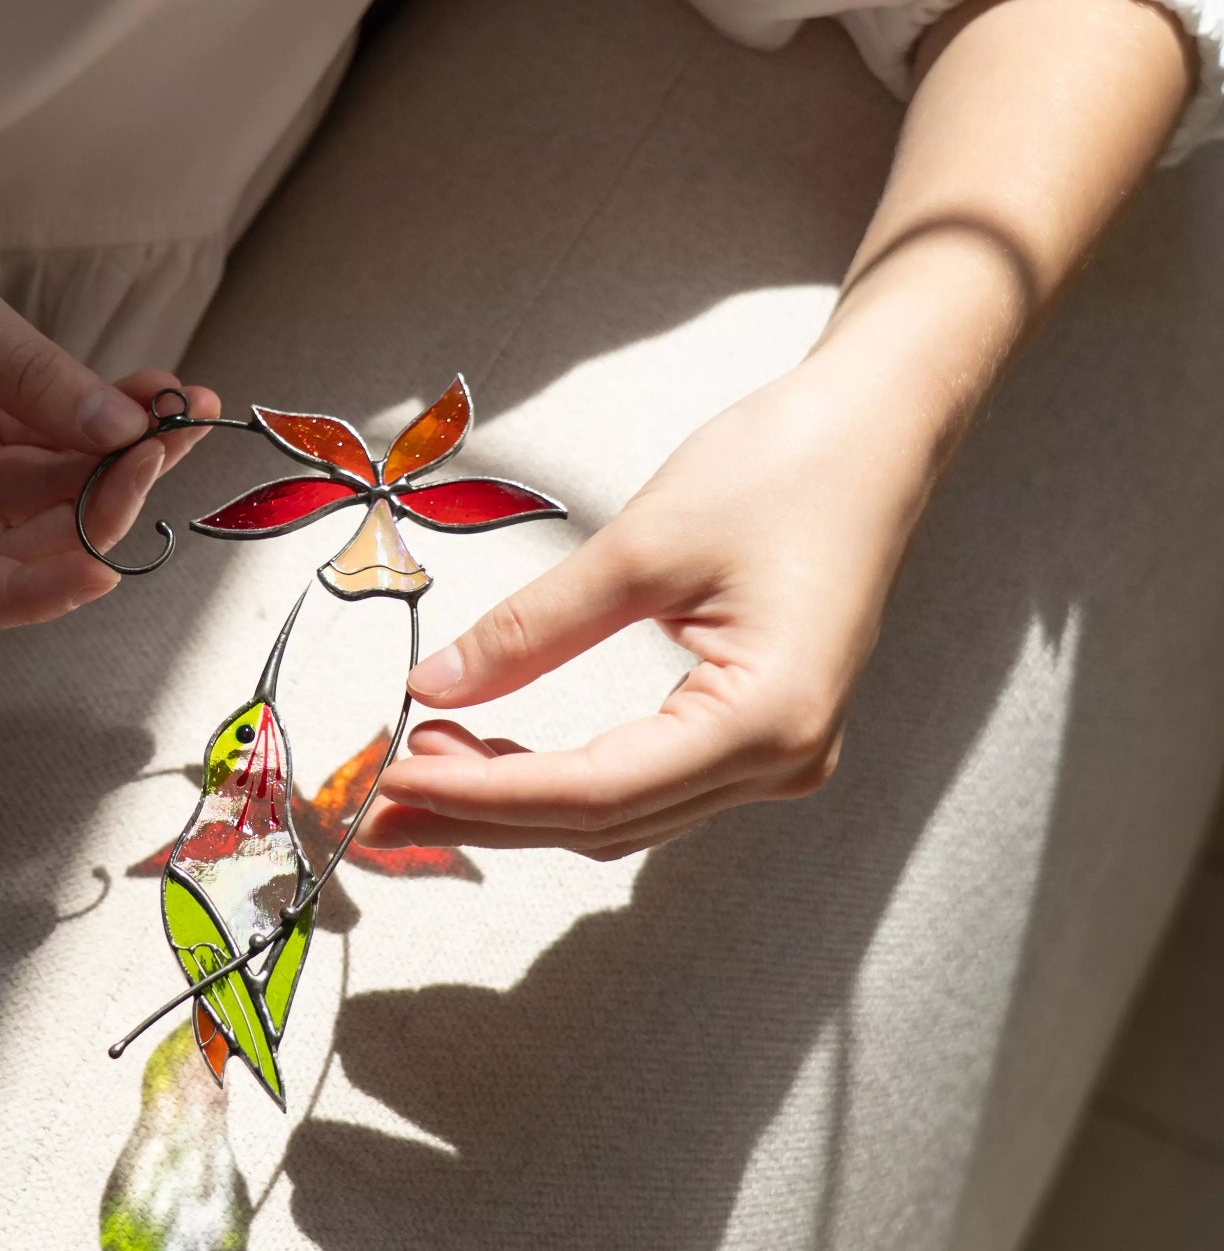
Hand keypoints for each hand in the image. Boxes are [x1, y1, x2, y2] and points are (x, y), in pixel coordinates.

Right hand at [0, 129, 213, 627]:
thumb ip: (24, 369)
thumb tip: (122, 434)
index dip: (19, 593)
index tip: (100, 566)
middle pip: (0, 550)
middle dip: (91, 513)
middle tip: (164, 446)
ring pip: (38, 499)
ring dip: (115, 466)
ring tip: (183, 409)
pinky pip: (45, 447)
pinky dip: (101, 426)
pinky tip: (157, 393)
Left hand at [359, 360, 940, 858]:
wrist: (876, 430)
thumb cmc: (779, 468)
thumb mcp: (639, 545)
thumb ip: (531, 629)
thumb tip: (432, 688)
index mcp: (768, 719)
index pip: (593, 789)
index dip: (481, 794)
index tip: (387, 781)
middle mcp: (781, 763)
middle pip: (602, 820)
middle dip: (482, 812)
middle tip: (374, 799)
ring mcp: (777, 758)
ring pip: (620, 815)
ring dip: (515, 801)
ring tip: (418, 767)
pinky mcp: (758, 737)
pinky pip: (644, 785)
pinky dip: (560, 780)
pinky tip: (491, 757)